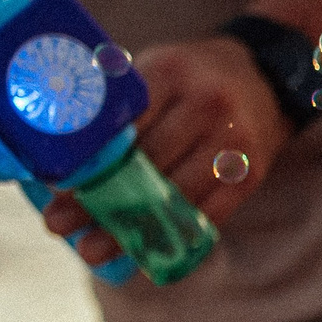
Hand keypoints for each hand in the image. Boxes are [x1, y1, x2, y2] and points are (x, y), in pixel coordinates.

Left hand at [43, 36, 293, 268]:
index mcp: (173, 72)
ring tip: (92, 250)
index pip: (123, 124)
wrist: (266, 82)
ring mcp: (234, 143)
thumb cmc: (193, 79)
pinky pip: (208, 213)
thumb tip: (56, 149)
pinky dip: (173, 235)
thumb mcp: (156, 69)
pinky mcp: (251, 173)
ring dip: (129, 229)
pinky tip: (142, 251)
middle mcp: (208, 105)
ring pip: (173, 196)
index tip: (55, 186)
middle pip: (144, 164)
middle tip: (58, 226)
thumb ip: (119, 101)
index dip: (86, 159)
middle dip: (98, 200)